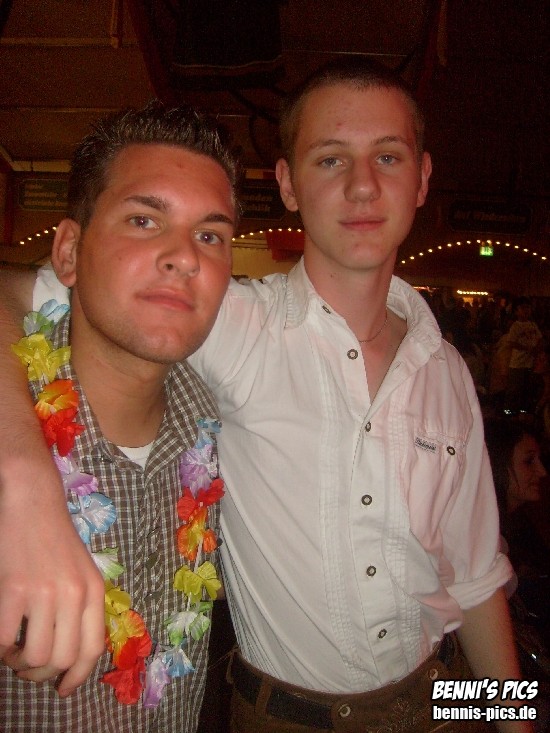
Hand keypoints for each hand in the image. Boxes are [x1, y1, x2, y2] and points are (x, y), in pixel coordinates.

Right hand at [0, 462, 105, 693]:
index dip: (77, 676)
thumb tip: (70, 653)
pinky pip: (4, 640)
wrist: (33, 501)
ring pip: (34, 656)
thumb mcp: (82, 570)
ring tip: (14, 647)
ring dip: (19, 661)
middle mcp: (74, 594)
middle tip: (28, 663)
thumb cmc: (56, 537)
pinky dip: (0, 647)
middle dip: (41, 673)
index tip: (63, 688)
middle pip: (61, 659)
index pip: (92, 649)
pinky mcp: (13, 589)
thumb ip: (82, 606)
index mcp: (94, 590)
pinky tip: (2, 634)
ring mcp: (44, 592)